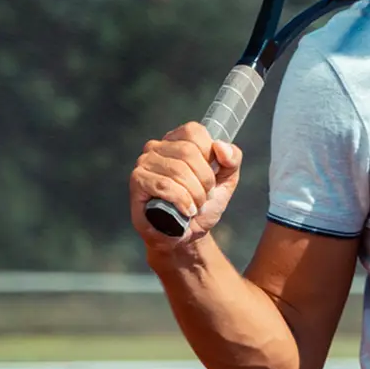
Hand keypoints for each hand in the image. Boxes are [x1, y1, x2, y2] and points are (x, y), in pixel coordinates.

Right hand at [130, 122, 241, 244]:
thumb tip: (220, 146)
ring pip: (177, 170)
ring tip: (195, 206)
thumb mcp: (226, 181)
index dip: (210, 155)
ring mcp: (145, 162)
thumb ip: (232, 160)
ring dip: (194, 193)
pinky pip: (164, 185)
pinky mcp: (138, 180)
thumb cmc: (202, 205)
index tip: (212, 176)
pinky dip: (181, 200)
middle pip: (188, 152)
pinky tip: (186, 211)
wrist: (185, 236)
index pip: (195, 132)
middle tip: (205, 196)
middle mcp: (157, 146)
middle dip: (204, 180)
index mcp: (178, 140)